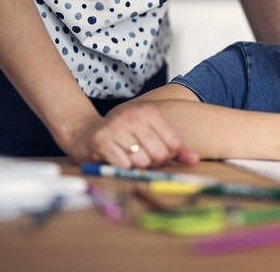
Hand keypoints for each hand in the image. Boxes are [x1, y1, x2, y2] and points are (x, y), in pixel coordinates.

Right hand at [66, 103, 199, 167]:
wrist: (85, 132)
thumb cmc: (124, 136)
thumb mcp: (151, 134)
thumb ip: (175, 148)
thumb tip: (195, 160)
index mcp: (149, 112)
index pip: (174, 143)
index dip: (168, 155)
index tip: (157, 153)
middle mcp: (133, 116)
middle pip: (159, 154)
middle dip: (152, 162)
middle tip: (141, 157)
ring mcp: (116, 127)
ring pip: (142, 161)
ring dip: (136, 165)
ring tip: (128, 157)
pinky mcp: (101, 141)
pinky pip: (123, 165)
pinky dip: (122, 167)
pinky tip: (116, 159)